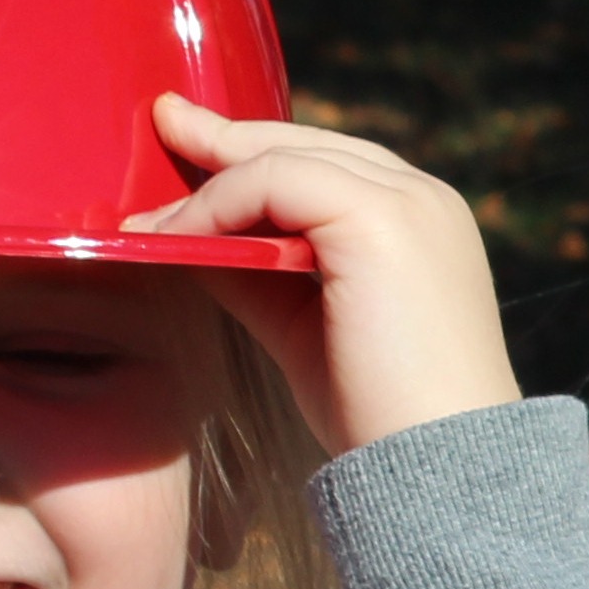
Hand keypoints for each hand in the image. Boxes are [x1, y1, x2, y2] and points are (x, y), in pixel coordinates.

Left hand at [133, 94, 520, 450]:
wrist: (438, 465)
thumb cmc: (378, 415)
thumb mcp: (302, 326)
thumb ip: (254, 272)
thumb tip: (186, 236)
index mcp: (422, 223)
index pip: (329, 165)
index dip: (256, 156)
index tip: (192, 155)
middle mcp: (423, 198)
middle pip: (306, 145)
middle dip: (226, 138)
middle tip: (162, 123)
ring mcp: (407, 202)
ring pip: (287, 157)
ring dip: (211, 183)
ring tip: (149, 217)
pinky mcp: (380, 219)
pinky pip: (275, 181)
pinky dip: (219, 204)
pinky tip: (179, 237)